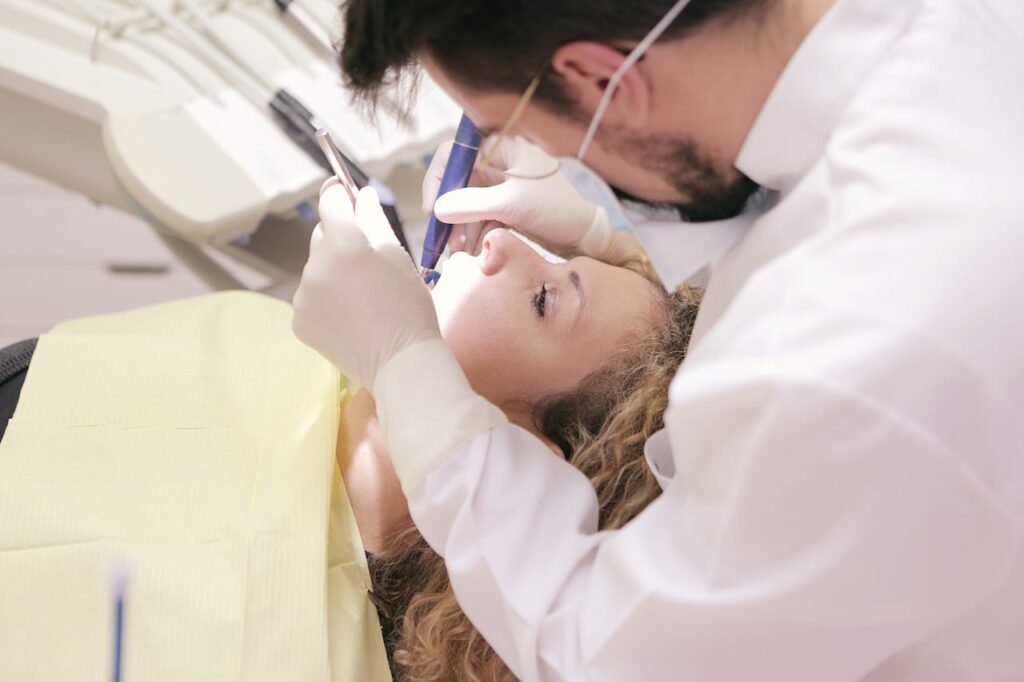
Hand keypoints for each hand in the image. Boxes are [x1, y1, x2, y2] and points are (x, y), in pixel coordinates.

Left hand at [293, 180, 439, 388]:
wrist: (402, 364)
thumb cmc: (410, 308)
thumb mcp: (398, 258)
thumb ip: (374, 221)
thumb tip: (362, 195)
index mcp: (344, 244)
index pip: (331, 201)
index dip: (339, 194)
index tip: (345, 193)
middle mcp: (316, 266)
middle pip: (321, 236)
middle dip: (340, 240)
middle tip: (368, 263)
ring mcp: (303, 296)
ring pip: (316, 269)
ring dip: (332, 273)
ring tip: (362, 299)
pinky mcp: (299, 321)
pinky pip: (310, 298)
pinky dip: (325, 301)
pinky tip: (350, 317)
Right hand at [422, 136, 638, 262]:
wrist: (585, 235)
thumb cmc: (556, 210)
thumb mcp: (512, 205)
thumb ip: (472, 204)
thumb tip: (438, 210)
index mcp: (501, 148)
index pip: (454, 153)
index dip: (438, 180)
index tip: (433, 211)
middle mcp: (498, 162)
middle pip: (458, 182)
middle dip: (450, 213)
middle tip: (444, 241)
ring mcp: (501, 184)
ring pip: (467, 203)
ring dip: (460, 228)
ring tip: (460, 252)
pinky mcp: (505, 205)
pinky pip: (480, 216)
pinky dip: (474, 233)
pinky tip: (473, 251)